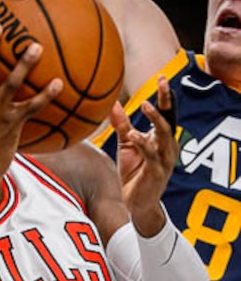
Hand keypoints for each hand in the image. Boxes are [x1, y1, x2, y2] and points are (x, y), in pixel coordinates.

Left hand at [112, 75, 178, 234]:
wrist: (137, 204)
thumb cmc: (134, 173)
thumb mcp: (126, 145)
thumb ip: (122, 125)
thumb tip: (111, 103)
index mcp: (162, 138)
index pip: (166, 112)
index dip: (165, 96)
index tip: (161, 77)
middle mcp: (167, 145)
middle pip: (169, 118)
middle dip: (167, 100)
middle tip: (162, 81)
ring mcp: (164, 158)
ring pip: (164, 134)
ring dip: (156, 119)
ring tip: (146, 105)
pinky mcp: (157, 171)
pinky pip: (152, 154)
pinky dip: (143, 143)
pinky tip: (134, 135)